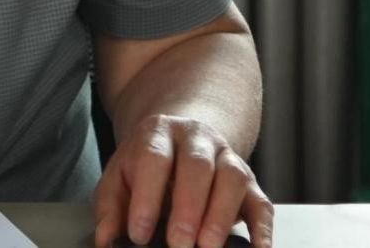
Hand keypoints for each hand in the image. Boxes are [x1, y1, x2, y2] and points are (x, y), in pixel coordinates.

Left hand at [93, 114, 272, 247]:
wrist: (180, 140)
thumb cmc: (148, 165)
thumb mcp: (121, 176)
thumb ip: (111, 206)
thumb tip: (106, 239)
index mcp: (159, 133)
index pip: (153, 158)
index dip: (147, 196)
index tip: (139, 233)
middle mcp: (197, 139)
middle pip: (197, 165)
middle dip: (188, 207)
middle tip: (178, 244)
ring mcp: (227, 159)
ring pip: (232, 178)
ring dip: (221, 216)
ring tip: (207, 247)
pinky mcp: (251, 185)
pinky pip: (262, 204)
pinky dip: (262, 230)